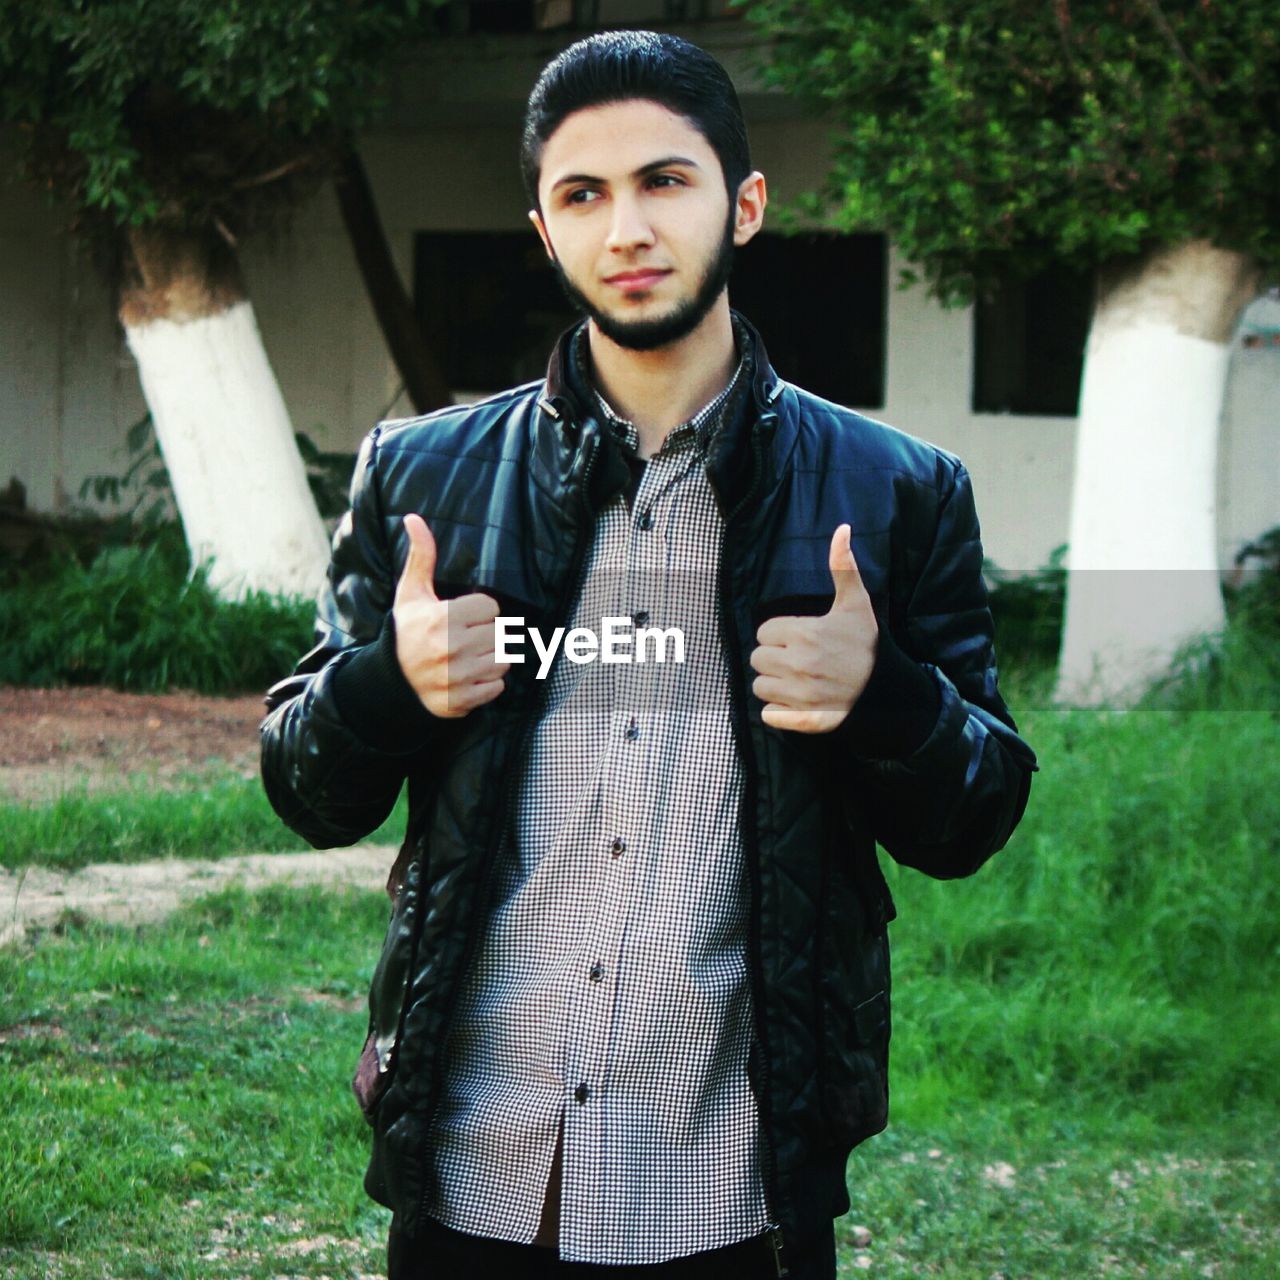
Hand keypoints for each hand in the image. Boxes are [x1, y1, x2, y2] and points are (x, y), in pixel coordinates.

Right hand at [393, 514, 507, 717]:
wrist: (389, 680)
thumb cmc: (406, 630)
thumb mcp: (411, 592)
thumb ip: (421, 556)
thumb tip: (413, 518)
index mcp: (443, 618)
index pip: (492, 607)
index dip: (480, 610)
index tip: (463, 616)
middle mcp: (452, 648)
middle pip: (502, 634)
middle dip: (488, 634)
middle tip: (467, 637)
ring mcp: (458, 676)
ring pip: (504, 661)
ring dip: (492, 658)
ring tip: (470, 655)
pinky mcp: (461, 700)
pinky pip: (497, 688)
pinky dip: (488, 684)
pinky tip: (469, 676)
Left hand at [748, 523, 878, 732]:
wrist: (886, 689)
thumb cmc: (866, 643)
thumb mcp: (855, 603)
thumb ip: (843, 567)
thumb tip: (842, 528)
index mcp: (804, 635)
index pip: (763, 632)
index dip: (779, 634)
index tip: (801, 638)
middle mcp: (798, 665)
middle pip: (758, 659)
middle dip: (775, 657)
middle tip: (801, 658)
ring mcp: (799, 695)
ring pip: (760, 686)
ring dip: (774, 683)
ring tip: (799, 679)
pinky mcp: (800, 720)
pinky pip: (768, 713)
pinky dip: (778, 710)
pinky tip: (797, 701)